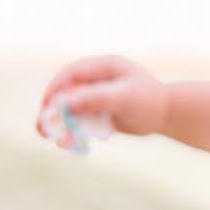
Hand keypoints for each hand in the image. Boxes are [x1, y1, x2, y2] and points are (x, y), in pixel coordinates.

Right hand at [35, 54, 168, 140]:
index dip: (56, 88)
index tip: (47, 105)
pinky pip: (78, 118)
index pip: (71, 73)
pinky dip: (70, 129)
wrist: (168, 114)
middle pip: (65, 90)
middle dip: (51, 107)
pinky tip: (63, 143)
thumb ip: (97, 98)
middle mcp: (97, 78)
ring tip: (45, 135)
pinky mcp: (99, 110)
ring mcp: (97, 94)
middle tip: (41, 125)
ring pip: (69, 106)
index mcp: (103, 66)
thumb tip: (68, 102)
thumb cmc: (149, 102)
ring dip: (56, 120)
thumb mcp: (124, 98)